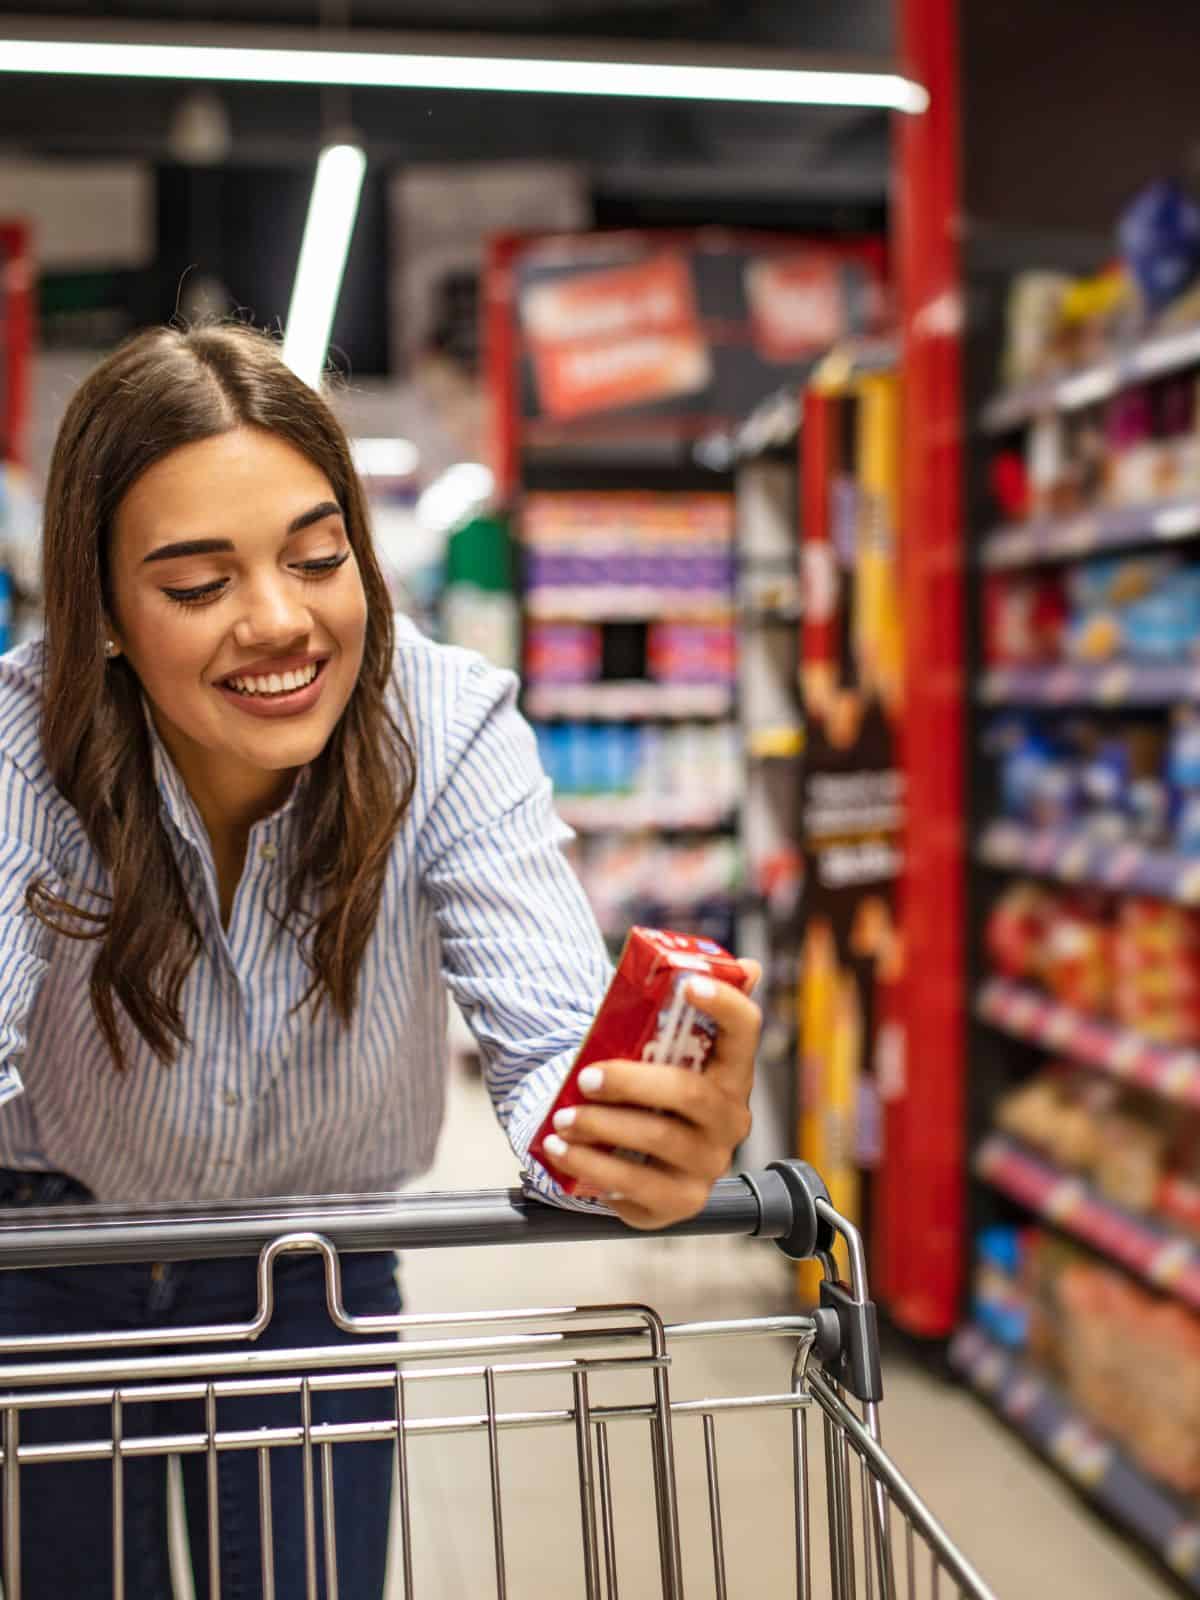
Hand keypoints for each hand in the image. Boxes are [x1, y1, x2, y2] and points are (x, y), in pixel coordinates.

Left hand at [543, 960, 761, 1229]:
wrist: (633, 1157)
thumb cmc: (647, 1093)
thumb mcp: (658, 1053)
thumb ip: (682, 1011)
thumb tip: (747, 967)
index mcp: (731, 1072)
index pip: (745, 1029)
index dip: (725, 1003)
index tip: (689, 984)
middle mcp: (730, 1120)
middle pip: (691, 1093)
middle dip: (631, 1082)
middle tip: (586, 1077)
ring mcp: (708, 1164)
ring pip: (660, 1139)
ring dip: (602, 1125)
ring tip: (562, 1118)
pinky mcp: (679, 1202)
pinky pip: (635, 1185)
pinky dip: (590, 1165)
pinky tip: (560, 1150)